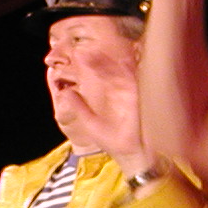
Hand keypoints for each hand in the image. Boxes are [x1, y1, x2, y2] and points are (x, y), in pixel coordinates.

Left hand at [54, 45, 150, 173]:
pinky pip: (137, 80)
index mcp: (109, 97)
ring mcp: (131, 94)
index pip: (99, 77)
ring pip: (122, 71)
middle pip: (110, 71)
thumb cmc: (116, 142)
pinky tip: (123, 60)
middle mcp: (121, 93)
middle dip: (98, 60)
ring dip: (111, 61)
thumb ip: (79, 107)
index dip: (90, 66)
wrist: (132, 155)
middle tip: (83, 51)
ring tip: (97, 52)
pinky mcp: (140, 99)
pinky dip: (132, 69)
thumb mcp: (91, 123)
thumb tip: (66, 93)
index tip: (78, 56)